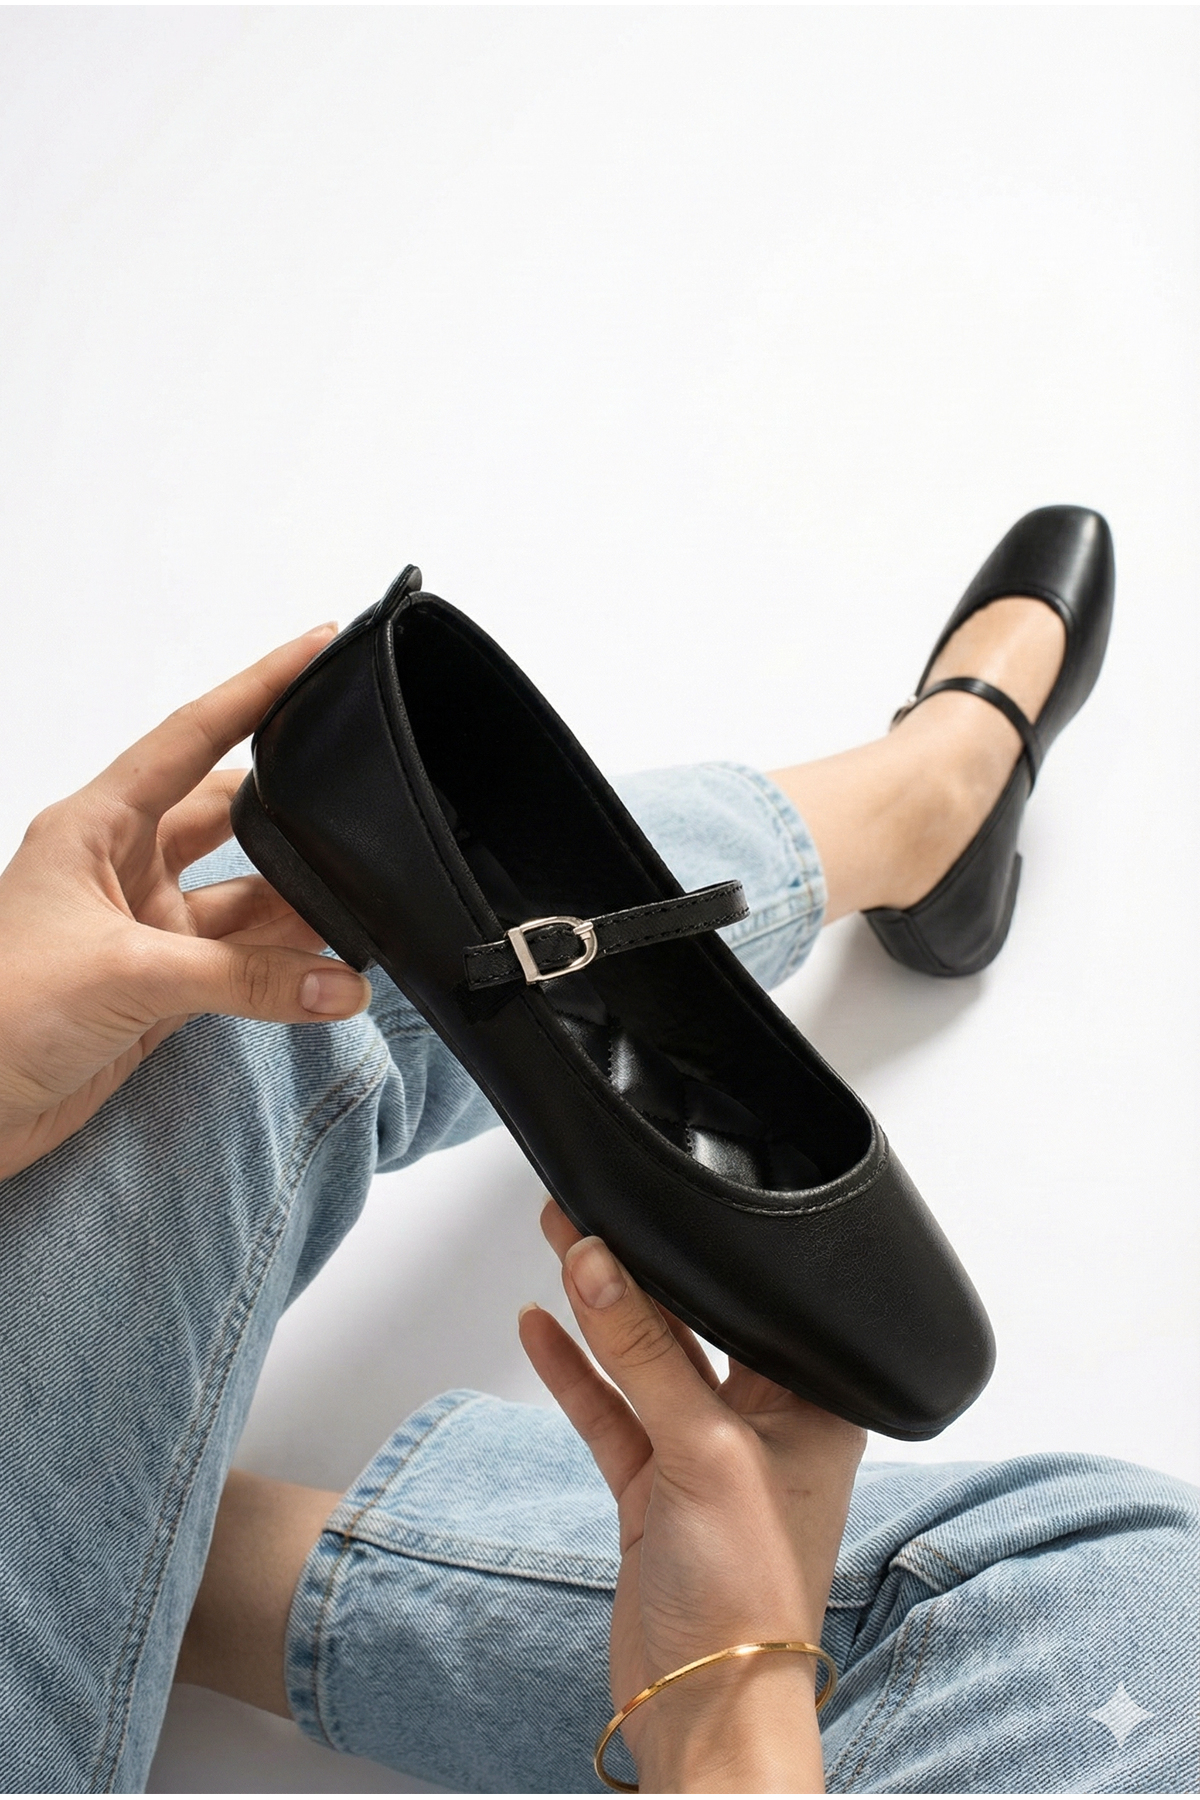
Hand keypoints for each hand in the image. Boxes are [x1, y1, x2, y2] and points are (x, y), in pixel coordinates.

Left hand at [0, 625, 371, 1181]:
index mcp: (95, 827)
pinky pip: (242, 967)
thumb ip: (246, 980)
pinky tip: (330, 975)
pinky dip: (286, 973)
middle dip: (294, 815)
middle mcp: (122, 868)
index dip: (256, 689)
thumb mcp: (128, 974)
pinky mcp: (158, 991)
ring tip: (361, 914)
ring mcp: (143, 931)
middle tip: (360, 803)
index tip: (316, 647)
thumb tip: (341, 984)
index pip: (192, 736)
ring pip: (244, 900)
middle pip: (231, 816)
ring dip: (299, 910)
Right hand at [520, 1201, 864, 1793]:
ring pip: (645, 1360)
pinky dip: (575, 1371)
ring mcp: (704, 1455)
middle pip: (694, 1324)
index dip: (705, 1253)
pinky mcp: (655, 1488)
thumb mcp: (705, 1451)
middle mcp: (765, 1422)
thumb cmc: (752, 1593)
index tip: (649, 1204)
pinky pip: (611, 1411)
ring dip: (600, 1311)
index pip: (756, 1305)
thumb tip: (599, 1264)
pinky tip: (542, 1327)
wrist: (708, 1709)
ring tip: (558, 1240)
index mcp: (814, 1403)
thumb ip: (647, 1355)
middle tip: (588, 1210)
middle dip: (640, 1270)